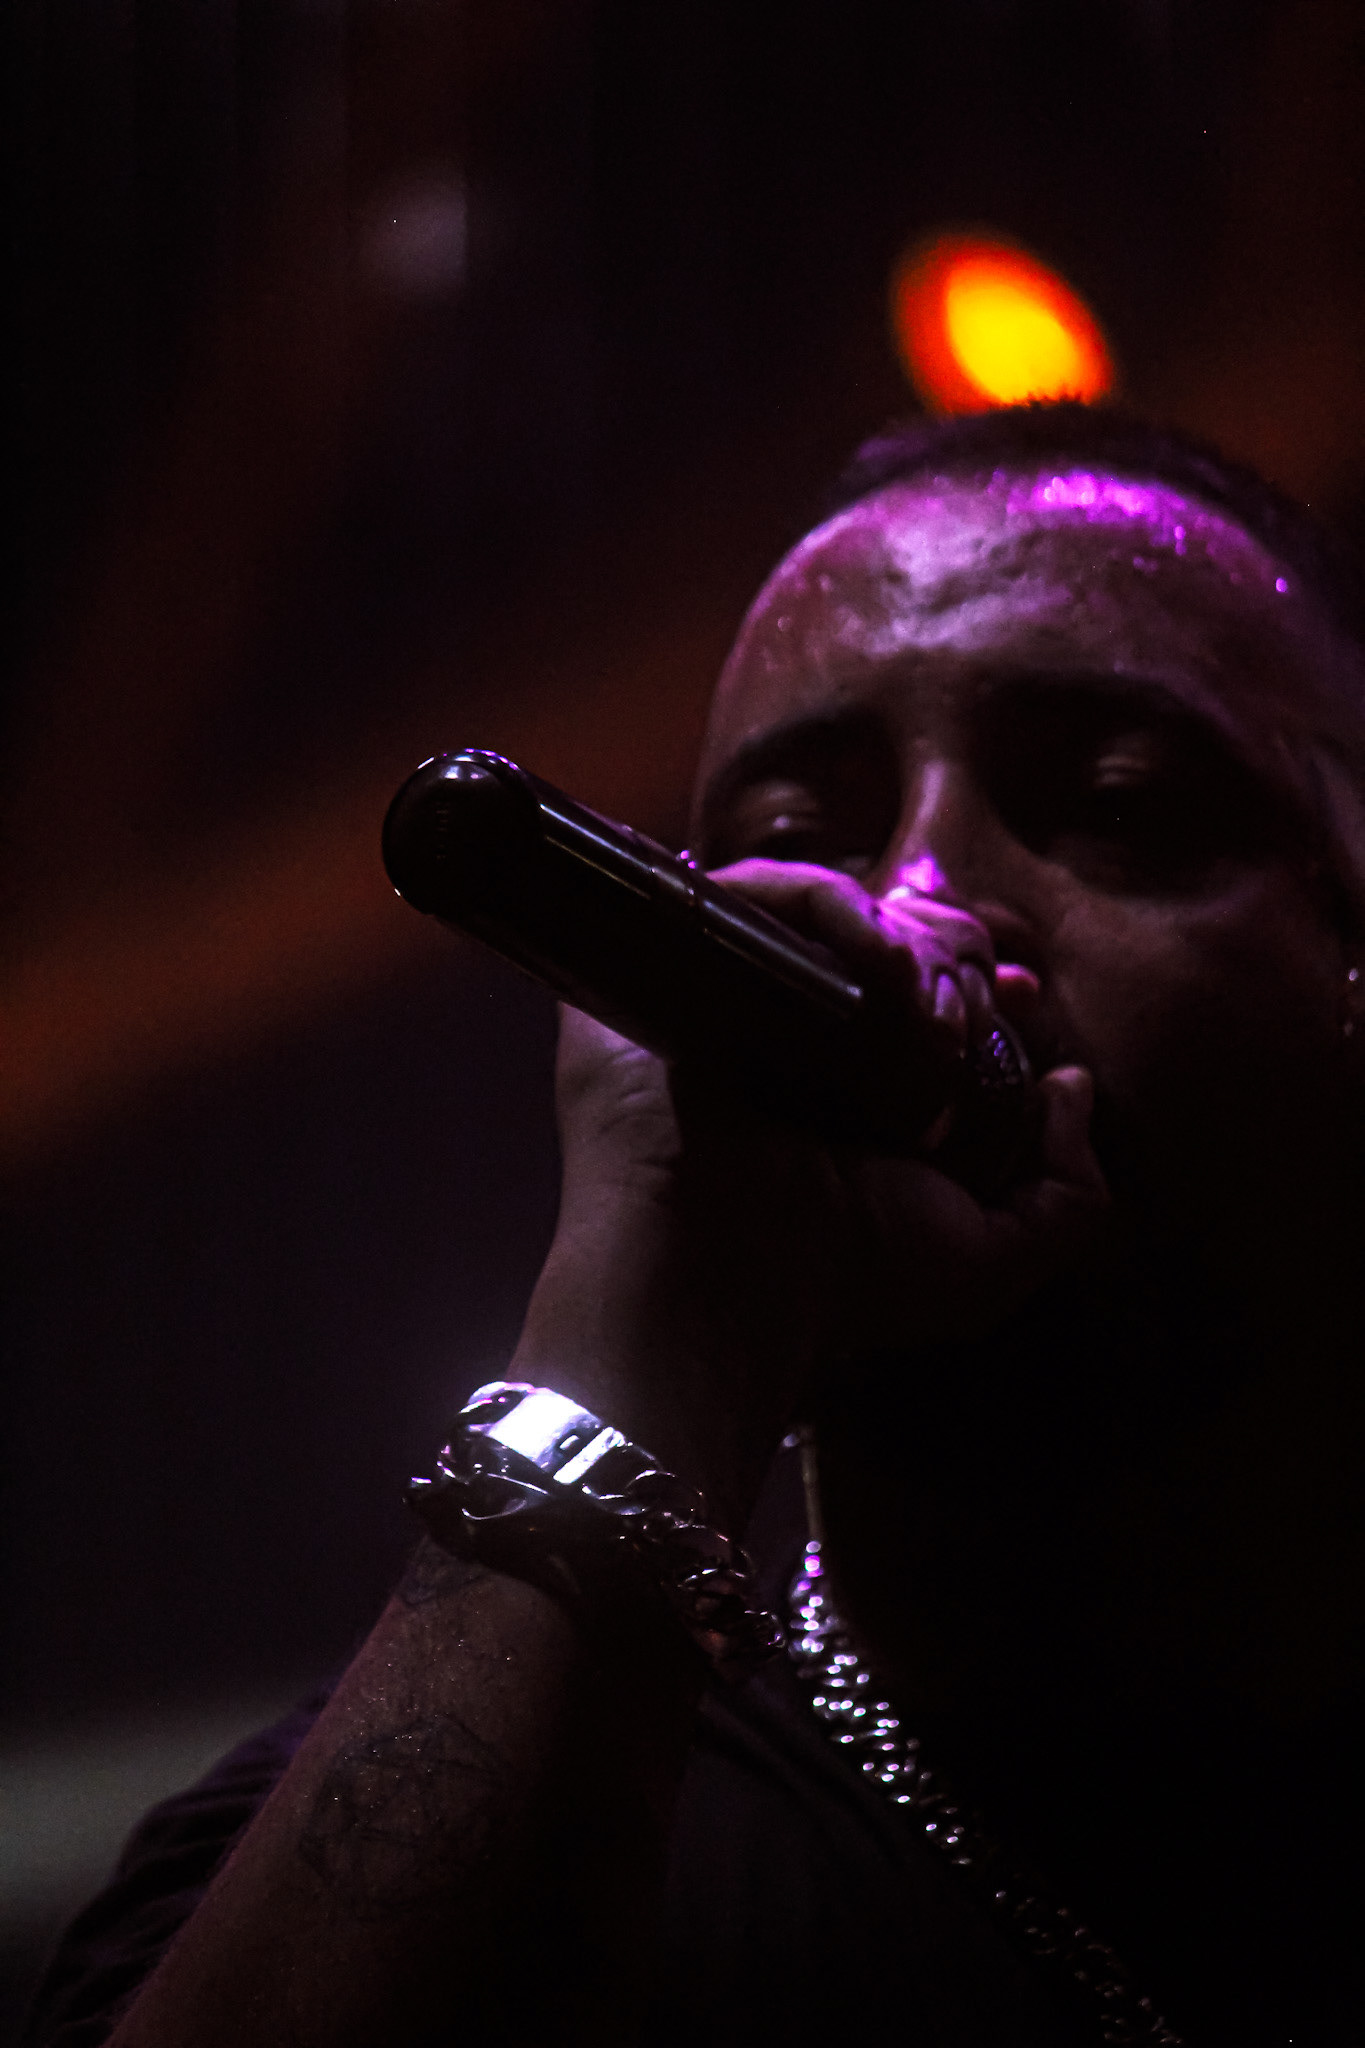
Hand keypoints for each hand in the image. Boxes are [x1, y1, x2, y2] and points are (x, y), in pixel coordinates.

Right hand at [512, 861, 1108, 1527]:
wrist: (725, 1283)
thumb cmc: (846, 1283)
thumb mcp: (995, 1261)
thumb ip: (1070, 1193)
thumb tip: (1071, 1084)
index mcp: (854, 1086)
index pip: (924, 988)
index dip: (981, 975)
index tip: (1022, 990)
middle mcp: (788, 1034)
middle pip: (887, 934)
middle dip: (953, 959)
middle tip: (964, 1023)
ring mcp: (726, 994)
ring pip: (829, 906)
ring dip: (903, 939)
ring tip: (928, 1010)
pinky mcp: (673, 961)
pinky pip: (755, 890)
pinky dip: (833, 906)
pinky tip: (884, 968)